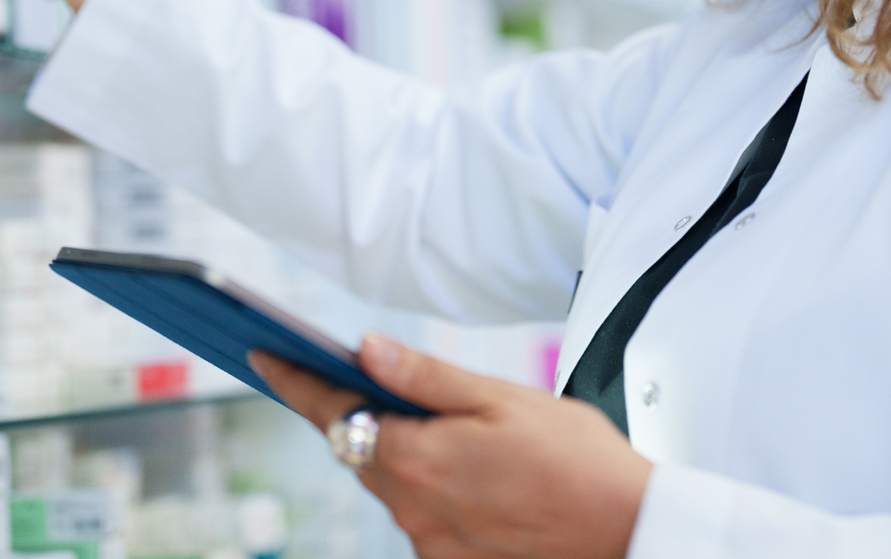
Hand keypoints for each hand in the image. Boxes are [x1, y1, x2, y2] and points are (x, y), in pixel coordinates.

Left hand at [251, 334, 651, 558]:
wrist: (628, 531)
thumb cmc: (578, 460)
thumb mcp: (503, 398)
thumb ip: (427, 377)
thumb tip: (365, 350)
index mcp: (421, 458)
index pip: (335, 410)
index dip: (295, 380)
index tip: (263, 356)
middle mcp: (414, 508)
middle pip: (358, 448)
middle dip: (351, 411)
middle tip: (343, 374)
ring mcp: (430, 543)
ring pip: (389, 482)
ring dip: (396, 449)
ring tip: (430, 420)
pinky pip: (419, 514)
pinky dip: (426, 484)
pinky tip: (465, 468)